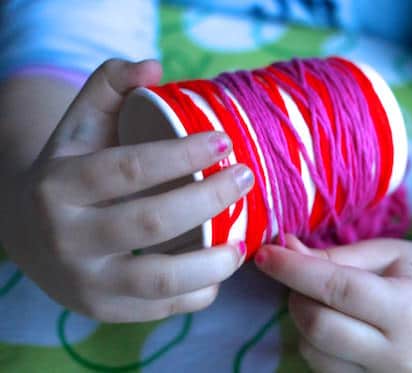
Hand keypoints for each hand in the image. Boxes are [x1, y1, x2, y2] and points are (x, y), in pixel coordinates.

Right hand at [1, 59, 253, 321]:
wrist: (33, 233)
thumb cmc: (71, 170)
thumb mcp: (80, 123)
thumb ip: (111, 84)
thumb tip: (154, 66)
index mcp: (58, 186)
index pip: (129, 168)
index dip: (183, 155)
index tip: (225, 143)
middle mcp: (67, 238)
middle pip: (152, 222)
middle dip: (210, 199)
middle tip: (245, 178)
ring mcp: (85, 282)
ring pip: (160, 280)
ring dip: (213, 261)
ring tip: (243, 239)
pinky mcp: (104, 310)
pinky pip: (162, 308)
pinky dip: (200, 292)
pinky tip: (218, 268)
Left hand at [255, 236, 411, 371]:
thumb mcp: (379, 251)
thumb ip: (331, 256)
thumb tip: (283, 248)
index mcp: (409, 309)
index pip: (337, 289)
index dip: (294, 270)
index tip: (265, 253)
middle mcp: (400, 354)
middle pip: (319, 327)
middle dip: (296, 296)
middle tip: (299, 275)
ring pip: (313, 352)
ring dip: (303, 320)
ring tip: (322, 299)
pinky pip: (322, 367)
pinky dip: (314, 341)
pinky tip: (331, 321)